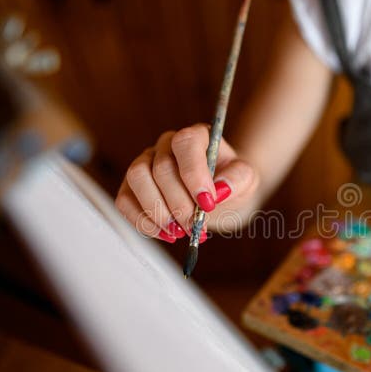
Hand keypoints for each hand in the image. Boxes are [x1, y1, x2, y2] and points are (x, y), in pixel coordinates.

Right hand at [115, 123, 258, 241]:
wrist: (217, 197)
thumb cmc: (229, 184)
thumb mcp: (246, 180)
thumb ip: (239, 180)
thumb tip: (220, 190)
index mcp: (196, 137)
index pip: (186, 144)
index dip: (194, 174)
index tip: (208, 203)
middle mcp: (166, 145)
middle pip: (161, 168)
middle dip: (179, 204)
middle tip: (195, 227)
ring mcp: (145, 163)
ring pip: (137, 179)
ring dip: (157, 211)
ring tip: (178, 232)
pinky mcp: (131, 187)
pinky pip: (124, 201)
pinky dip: (142, 222)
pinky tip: (165, 234)